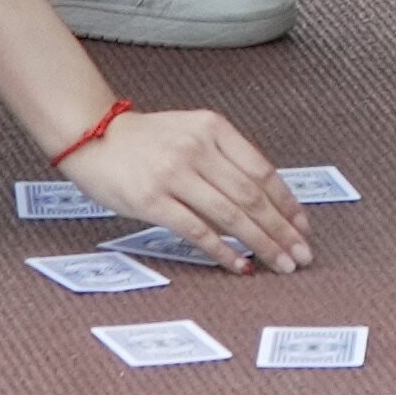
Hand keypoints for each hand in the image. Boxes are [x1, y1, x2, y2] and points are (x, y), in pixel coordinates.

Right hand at [64, 103, 310, 270]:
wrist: (92, 135)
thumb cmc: (146, 140)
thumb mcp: (192, 132)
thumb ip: (225, 158)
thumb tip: (264, 202)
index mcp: (213, 128)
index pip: (262, 170)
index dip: (287, 202)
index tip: (303, 226)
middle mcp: (197, 149)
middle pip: (252, 195)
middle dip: (283, 229)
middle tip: (302, 253)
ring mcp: (174, 174)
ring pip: (230, 214)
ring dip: (261, 243)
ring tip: (282, 263)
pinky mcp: (151, 200)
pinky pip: (196, 230)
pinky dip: (223, 251)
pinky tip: (241, 265)